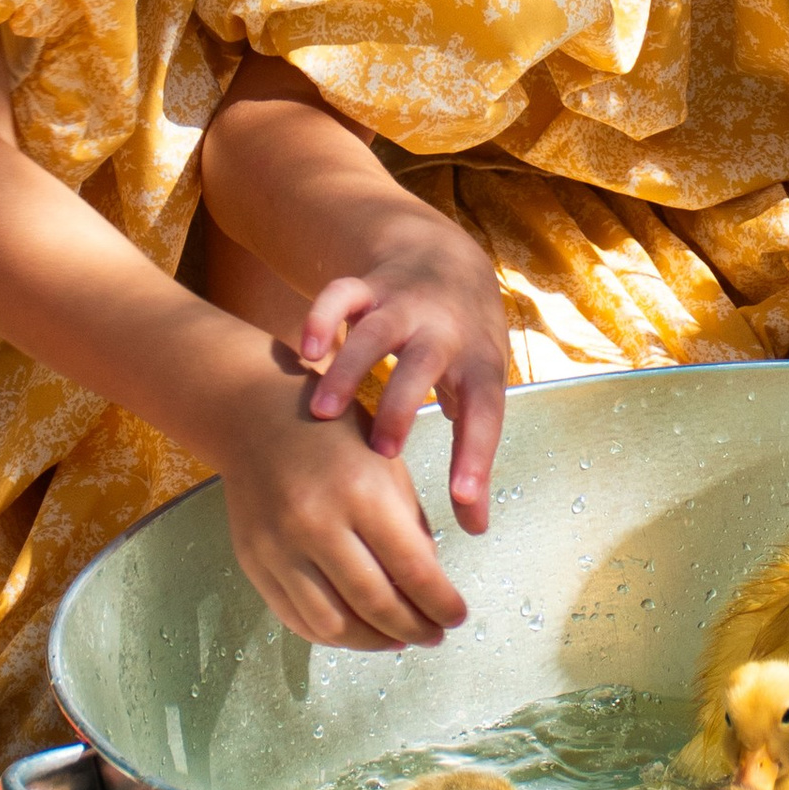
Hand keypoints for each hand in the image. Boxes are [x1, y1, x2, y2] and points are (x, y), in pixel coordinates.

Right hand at [213, 395, 471, 653]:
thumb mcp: (387, 464)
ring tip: (398, 640)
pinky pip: (296, 618)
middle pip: (374, 604)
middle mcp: (316, 523)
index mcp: (362, 492)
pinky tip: (357, 630)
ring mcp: (279, 547)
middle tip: (434, 636)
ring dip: (373, 642)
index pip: (412, 569)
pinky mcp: (253, 562)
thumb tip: (429, 587)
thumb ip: (410, 526)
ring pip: (333, 624)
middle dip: (413, 629)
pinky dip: (332, 635)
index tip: (456, 616)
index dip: (440, 603)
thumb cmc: (334, 433)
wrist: (255, 415)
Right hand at [291, 217, 509, 533]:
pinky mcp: (367, 286)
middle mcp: (442, 330)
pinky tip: (305, 350)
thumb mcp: (479, 394)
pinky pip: (341, 293)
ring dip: (351, 369)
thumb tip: (475, 528)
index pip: (484, 410)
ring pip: (376, 330)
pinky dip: (322, 316)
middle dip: (403, 405)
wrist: (445, 261)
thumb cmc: (464, 350)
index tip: (464, 502)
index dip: (476, 454)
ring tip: (324, 412)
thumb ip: (472, 458)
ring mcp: (403, 304)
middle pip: (424, 362)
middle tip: (382, 452)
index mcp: (478, 362)